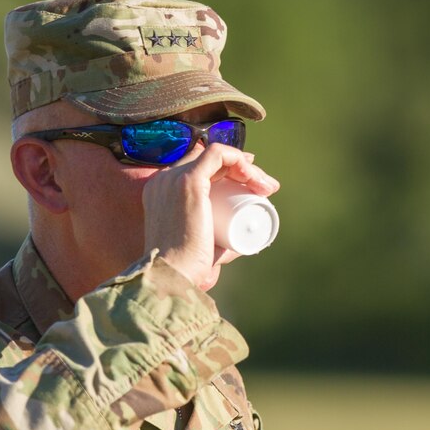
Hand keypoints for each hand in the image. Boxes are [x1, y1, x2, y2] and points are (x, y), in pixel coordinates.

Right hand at [142, 144, 278, 290]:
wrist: (171, 275)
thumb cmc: (185, 269)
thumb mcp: (200, 248)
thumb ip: (217, 246)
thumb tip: (240, 246)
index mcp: (161, 192)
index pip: (198, 167)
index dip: (228, 169)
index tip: (252, 183)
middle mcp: (164, 180)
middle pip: (210, 161)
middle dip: (243, 168)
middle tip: (265, 187)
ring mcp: (174, 178)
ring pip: (218, 156)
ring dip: (247, 167)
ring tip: (267, 187)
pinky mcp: (188, 180)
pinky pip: (218, 154)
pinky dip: (239, 159)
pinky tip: (253, 175)